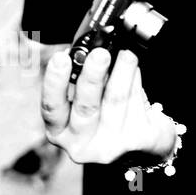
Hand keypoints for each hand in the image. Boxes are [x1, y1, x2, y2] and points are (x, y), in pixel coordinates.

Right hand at [41, 48, 176, 165]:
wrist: (143, 142)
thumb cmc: (108, 115)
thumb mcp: (89, 102)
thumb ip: (83, 81)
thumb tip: (88, 50)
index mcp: (61, 133)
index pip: (52, 109)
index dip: (55, 83)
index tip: (61, 59)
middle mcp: (82, 144)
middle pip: (86, 107)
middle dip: (92, 77)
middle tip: (100, 54)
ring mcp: (111, 144)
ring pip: (116, 100)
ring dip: (122, 71)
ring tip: (126, 54)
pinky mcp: (139, 139)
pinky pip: (139, 101)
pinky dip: (136, 79)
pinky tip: (135, 69)